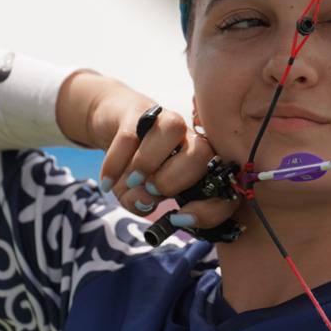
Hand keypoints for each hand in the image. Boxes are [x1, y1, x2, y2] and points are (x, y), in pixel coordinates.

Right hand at [89, 87, 239, 226]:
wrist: (114, 124)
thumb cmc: (134, 166)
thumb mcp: (137, 194)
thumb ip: (141, 203)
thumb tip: (144, 201)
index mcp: (201, 164)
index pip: (223, 184)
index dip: (210, 208)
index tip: (181, 219)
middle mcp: (189, 139)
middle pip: (203, 153)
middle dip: (175, 180)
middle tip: (151, 190)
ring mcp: (165, 120)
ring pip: (173, 129)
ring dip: (150, 162)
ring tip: (133, 180)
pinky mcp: (137, 110)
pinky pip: (129, 134)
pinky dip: (116, 162)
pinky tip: (107, 182)